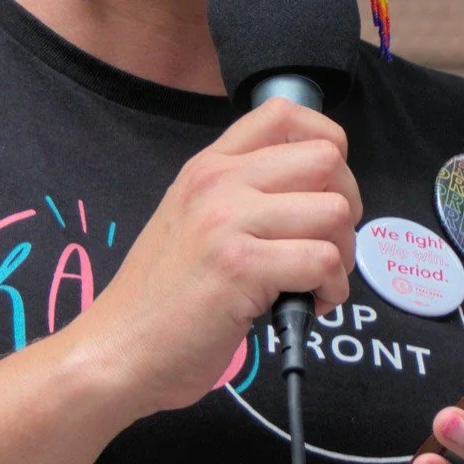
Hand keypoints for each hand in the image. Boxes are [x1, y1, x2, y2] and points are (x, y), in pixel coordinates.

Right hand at [75, 96, 361, 415]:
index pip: (284, 113)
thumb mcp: (194, 222)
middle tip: (323, 246)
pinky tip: (308, 306)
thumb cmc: (162, 298)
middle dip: (345, 207)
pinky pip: (324, 261)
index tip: (324, 190)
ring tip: (314, 283)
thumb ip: (241, 196)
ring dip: (342, 255)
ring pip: (334, 211)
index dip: (326, 145)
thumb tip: (316, 192)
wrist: (118, 349)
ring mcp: (228, 221)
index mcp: (209, 167)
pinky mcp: (241, 267)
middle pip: (326, 159)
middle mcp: (218, 182)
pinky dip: (331, 291)